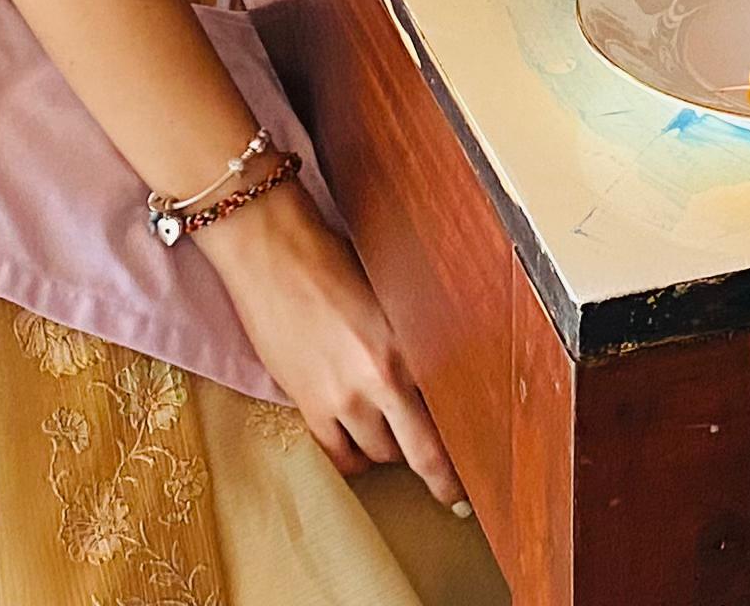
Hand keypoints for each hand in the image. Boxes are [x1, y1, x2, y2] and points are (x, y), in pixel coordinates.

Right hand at [201, 192, 460, 503]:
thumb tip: (433, 373)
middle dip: (439, 477)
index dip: (464, 446)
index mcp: (409, 344)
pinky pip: (337, 453)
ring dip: (388, 454)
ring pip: (378, 454)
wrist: (273, 253)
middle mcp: (380, 378)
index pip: (448, 411)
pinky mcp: (308, 404)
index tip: (477, 465)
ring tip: (393, 445)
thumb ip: (412, 340)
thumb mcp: (391, 298)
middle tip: (451, 495)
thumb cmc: (333, 261)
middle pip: (420, 450)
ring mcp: (342, 396)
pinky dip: (351, 458)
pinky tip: (357, 449)